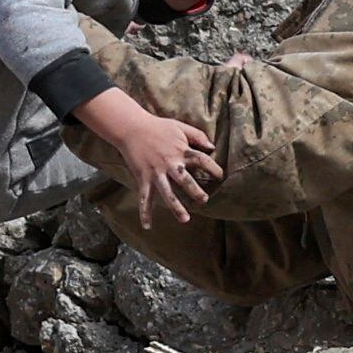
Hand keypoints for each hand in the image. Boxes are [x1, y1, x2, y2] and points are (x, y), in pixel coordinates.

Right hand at [108, 108, 221, 224]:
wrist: (131, 127)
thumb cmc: (157, 126)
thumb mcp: (180, 126)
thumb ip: (197, 135)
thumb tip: (212, 146)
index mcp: (180, 150)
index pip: (201, 160)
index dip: (213, 168)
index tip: (221, 176)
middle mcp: (169, 163)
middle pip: (185, 180)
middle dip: (195, 191)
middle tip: (204, 200)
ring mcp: (155, 172)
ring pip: (167, 193)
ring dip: (176, 207)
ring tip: (185, 219)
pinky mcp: (142, 178)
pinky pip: (144, 197)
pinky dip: (144, 212)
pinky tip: (147, 225)